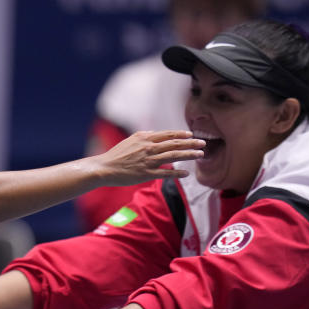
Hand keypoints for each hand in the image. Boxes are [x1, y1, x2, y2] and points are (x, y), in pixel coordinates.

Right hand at [90, 130, 204, 185]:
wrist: (104, 168)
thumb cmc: (116, 155)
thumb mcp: (130, 140)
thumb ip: (144, 136)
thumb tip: (154, 133)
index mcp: (144, 138)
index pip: (167, 134)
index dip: (181, 134)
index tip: (191, 135)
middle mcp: (148, 148)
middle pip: (174, 144)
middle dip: (191, 143)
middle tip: (203, 143)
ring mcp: (148, 161)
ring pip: (173, 156)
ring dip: (188, 155)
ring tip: (200, 155)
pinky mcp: (146, 174)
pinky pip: (165, 173)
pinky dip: (177, 173)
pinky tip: (187, 174)